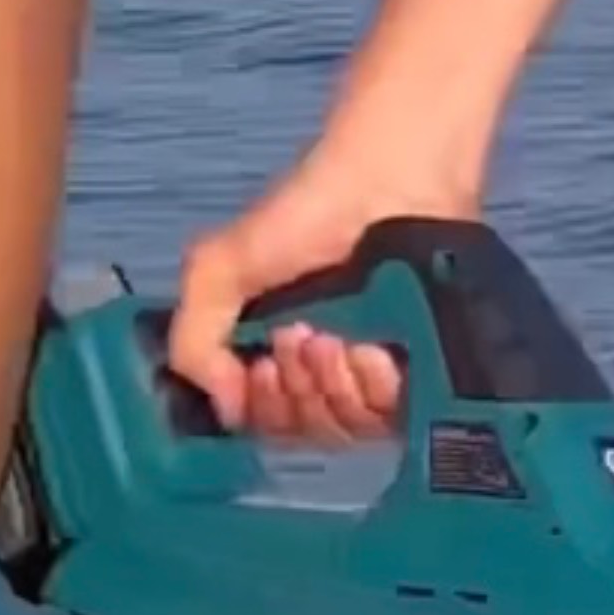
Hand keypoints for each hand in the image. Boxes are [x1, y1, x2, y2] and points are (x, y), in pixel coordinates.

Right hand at [169, 153, 471, 442]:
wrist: (388, 183)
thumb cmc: (304, 216)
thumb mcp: (218, 271)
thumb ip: (192, 341)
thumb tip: (225, 410)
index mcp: (273, 350)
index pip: (259, 421)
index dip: (256, 408)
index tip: (259, 367)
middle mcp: (323, 370)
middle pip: (301, 431)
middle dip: (293, 392)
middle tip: (298, 336)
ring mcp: (373, 374)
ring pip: (345, 428)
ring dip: (331, 387)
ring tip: (333, 337)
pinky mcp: (422, 373)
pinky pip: (393, 417)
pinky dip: (374, 388)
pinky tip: (372, 350)